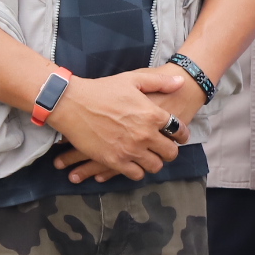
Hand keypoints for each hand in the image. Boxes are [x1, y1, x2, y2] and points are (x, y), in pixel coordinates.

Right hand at [46, 69, 185, 182]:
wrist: (72, 103)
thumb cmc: (102, 89)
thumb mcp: (134, 79)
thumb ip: (160, 82)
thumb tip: (180, 81)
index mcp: (153, 115)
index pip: (179, 131)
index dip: (182, 135)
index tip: (180, 137)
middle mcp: (145, 135)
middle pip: (170, 153)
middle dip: (170, 151)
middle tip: (166, 149)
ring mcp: (130, 150)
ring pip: (154, 166)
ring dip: (154, 162)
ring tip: (150, 157)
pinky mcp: (114, 161)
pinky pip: (135, 174)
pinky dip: (137, 171)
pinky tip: (134, 164)